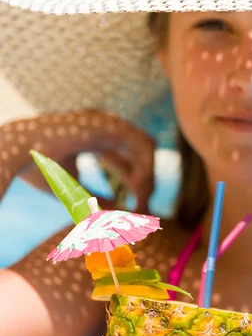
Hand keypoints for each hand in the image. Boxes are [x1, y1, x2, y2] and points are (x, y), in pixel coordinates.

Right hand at [0, 109, 154, 212]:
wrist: (19, 155)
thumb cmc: (37, 170)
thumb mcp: (73, 190)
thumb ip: (94, 198)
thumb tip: (115, 212)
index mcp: (94, 138)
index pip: (125, 159)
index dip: (133, 184)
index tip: (136, 208)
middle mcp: (105, 128)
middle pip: (139, 154)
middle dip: (145, 183)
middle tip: (144, 210)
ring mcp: (109, 124)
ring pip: (146, 148)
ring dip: (148, 177)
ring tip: (141, 202)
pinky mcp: (111, 125)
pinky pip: (143, 144)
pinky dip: (146, 167)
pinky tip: (137, 188)